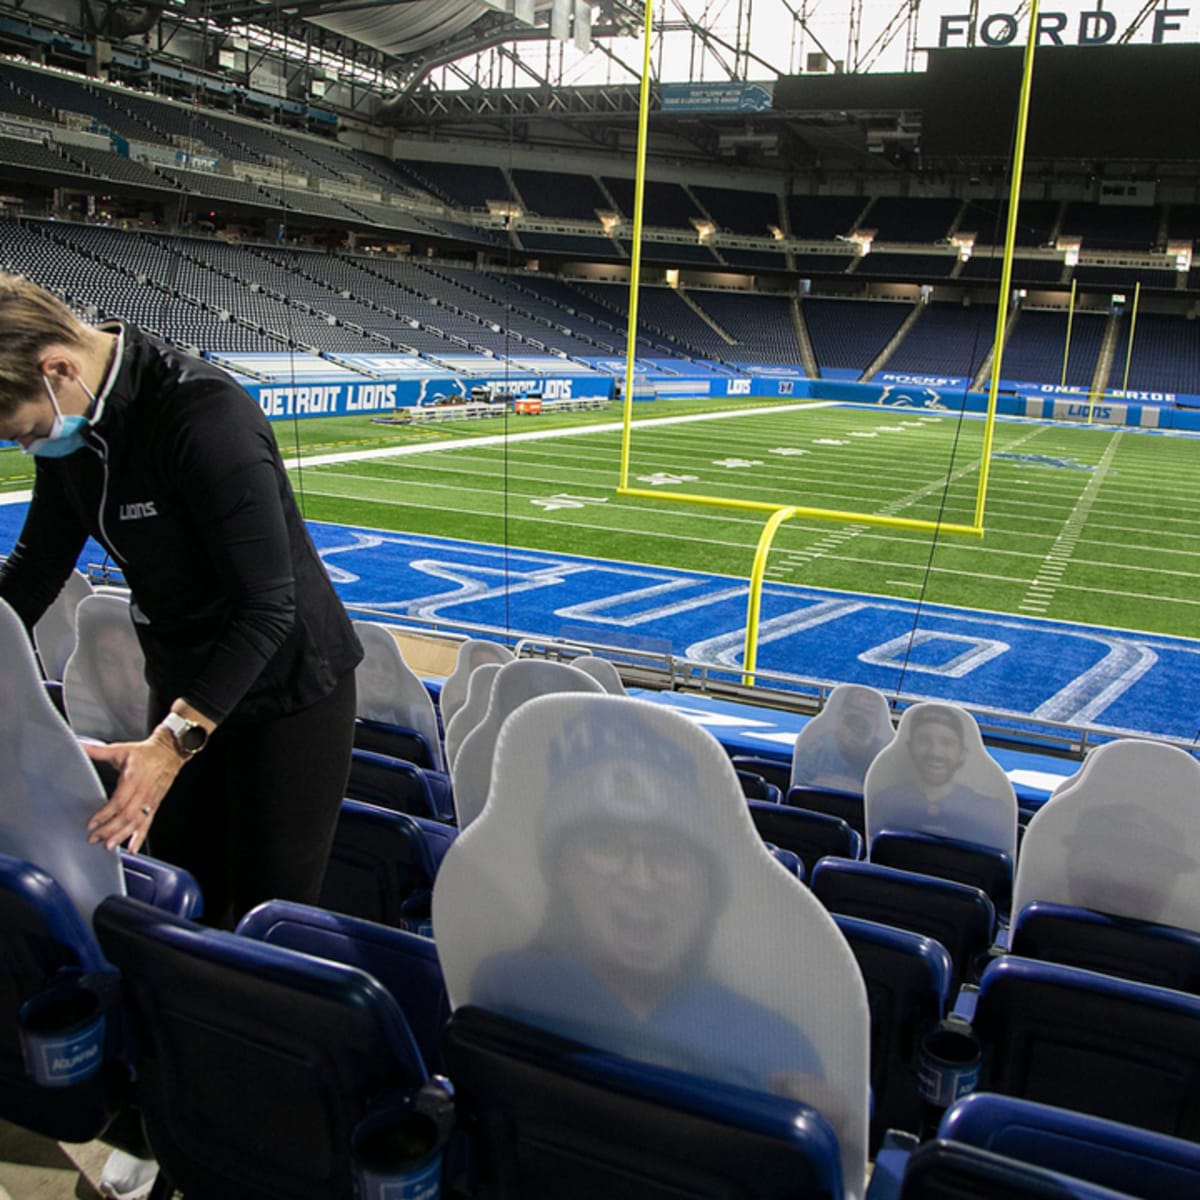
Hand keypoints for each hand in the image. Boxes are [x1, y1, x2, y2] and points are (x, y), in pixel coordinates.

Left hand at [84, 732, 184, 852]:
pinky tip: (132, 848)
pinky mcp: (155, 804)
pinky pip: (148, 823)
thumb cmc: (145, 752)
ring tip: (109, 846)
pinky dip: (140, 837)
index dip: (104, 815)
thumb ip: (97, 751)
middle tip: (94, 839)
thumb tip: (79, 746)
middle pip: (126, 815)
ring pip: (137, 822)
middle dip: (110, 829)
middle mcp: (143, 791)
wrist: (170, 752)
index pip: (118, 801)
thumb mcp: (120, 750)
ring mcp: (151, 800)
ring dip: (122, 836)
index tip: (91, 824)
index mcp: (133, 778)